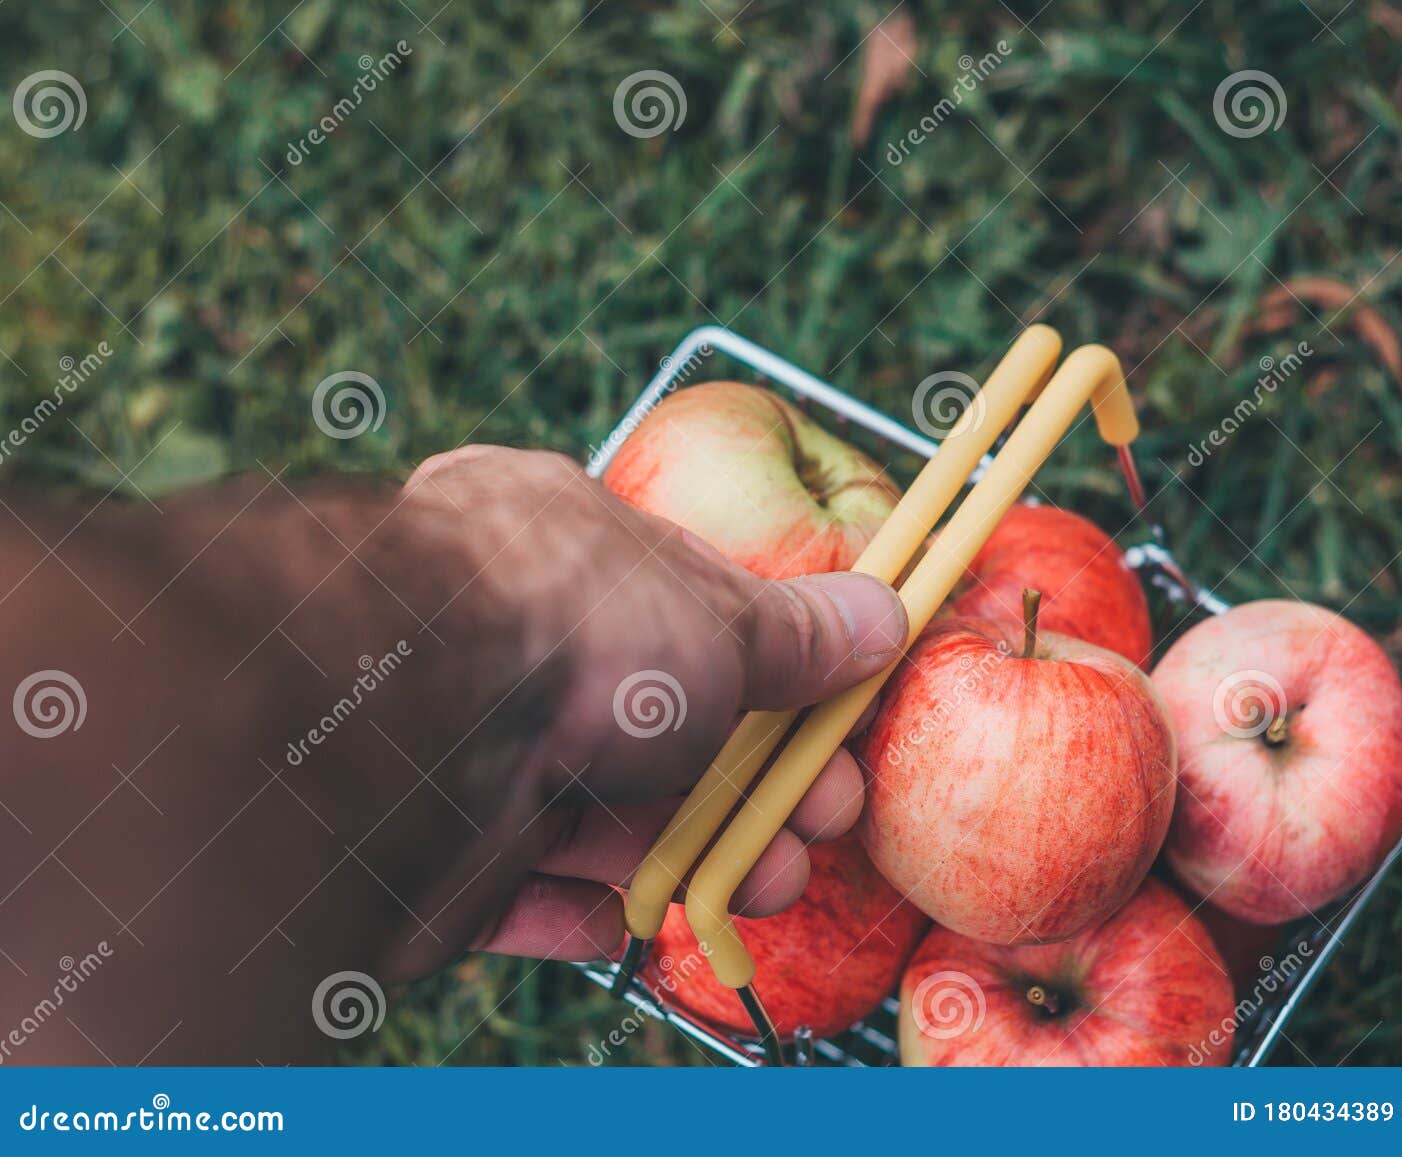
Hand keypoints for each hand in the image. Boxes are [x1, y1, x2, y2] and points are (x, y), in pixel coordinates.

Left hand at [399, 447, 907, 966]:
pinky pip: (520, 888)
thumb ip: (802, 633)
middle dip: (749, 783)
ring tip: (766, 885)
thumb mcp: (725, 617)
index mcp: (555, 538)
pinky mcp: (428, 847)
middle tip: (820, 820)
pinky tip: (648, 921)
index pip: (678, 603)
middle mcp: (500, 633)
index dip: (768, 668)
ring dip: (693, 856)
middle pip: (649, 722)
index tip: (830, 720)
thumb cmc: (576, 630)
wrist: (409, 730)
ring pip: (596, 815)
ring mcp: (460, 742)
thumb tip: (886, 614)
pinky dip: (590, 910)